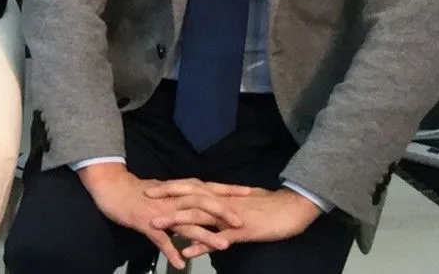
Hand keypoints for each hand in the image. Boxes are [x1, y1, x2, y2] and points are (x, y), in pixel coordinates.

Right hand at [78, 164, 251, 269]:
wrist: (115, 189)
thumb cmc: (143, 192)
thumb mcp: (170, 192)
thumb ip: (188, 197)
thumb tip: (207, 201)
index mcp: (183, 189)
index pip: (212, 188)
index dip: (231, 191)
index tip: (251, 194)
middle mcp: (177, 197)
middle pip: (204, 203)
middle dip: (223, 212)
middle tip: (241, 222)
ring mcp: (163, 210)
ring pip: (187, 222)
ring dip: (205, 235)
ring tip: (221, 246)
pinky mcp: (148, 222)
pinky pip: (161, 239)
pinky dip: (171, 250)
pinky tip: (181, 263)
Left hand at [149, 187, 322, 258]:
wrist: (292, 208)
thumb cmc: (270, 207)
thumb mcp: (244, 203)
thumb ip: (226, 205)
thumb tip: (213, 207)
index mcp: (223, 194)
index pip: (194, 186)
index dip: (174, 186)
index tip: (154, 185)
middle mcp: (223, 201)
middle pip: (191, 196)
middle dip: (167, 196)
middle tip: (146, 197)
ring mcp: (231, 216)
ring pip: (199, 215)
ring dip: (176, 220)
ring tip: (156, 225)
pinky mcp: (241, 231)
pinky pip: (218, 238)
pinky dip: (202, 244)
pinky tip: (188, 253)